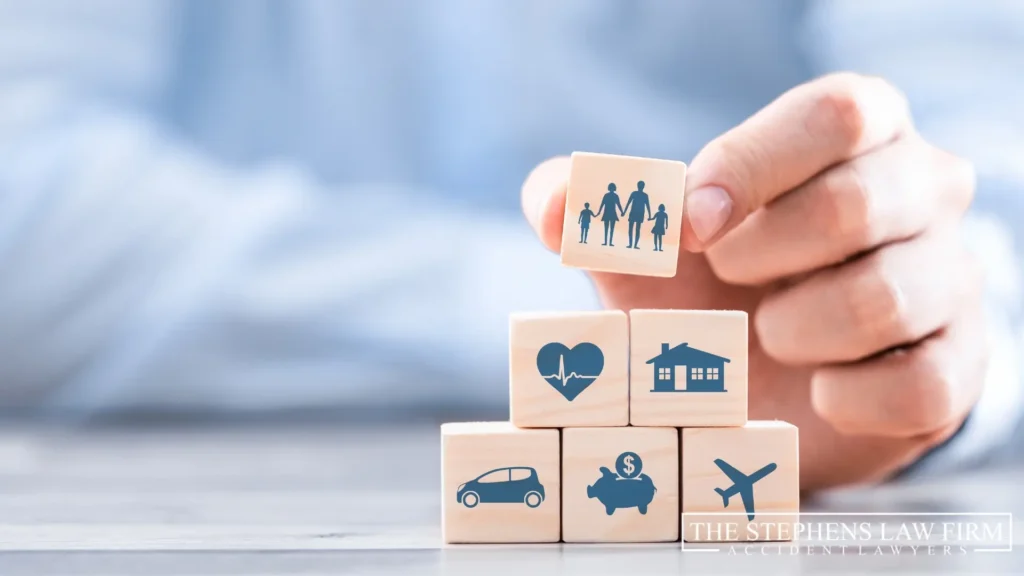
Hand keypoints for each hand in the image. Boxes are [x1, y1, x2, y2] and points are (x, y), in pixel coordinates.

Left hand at [521, 73, 986, 489]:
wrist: (762, 382)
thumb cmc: (709, 290)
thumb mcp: (648, 245)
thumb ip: (595, 211)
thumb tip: (557, 207)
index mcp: (856, 133)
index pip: (836, 114)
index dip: (752, 166)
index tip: (691, 226)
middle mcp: (923, 190)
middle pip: (858, 202)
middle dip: (761, 256)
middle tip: (729, 283)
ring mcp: (950, 278)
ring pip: (884, 297)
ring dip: (794, 330)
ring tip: (770, 336)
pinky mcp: (960, 366)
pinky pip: (916, 384)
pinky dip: (843, 398)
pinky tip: (816, 390)